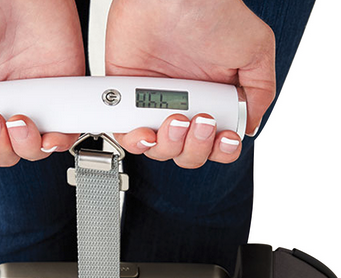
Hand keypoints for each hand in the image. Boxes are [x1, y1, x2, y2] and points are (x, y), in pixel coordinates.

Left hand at [105, 0, 275, 167]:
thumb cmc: (211, 13)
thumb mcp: (255, 50)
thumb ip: (259, 93)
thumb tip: (250, 126)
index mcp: (212, 101)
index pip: (215, 144)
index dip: (219, 150)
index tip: (223, 138)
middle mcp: (184, 106)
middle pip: (188, 154)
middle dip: (195, 147)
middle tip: (198, 119)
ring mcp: (157, 104)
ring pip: (160, 150)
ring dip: (169, 145)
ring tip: (175, 119)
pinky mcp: (130, 100)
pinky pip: (129, 136)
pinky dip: (137, 142)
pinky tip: (146, 131)